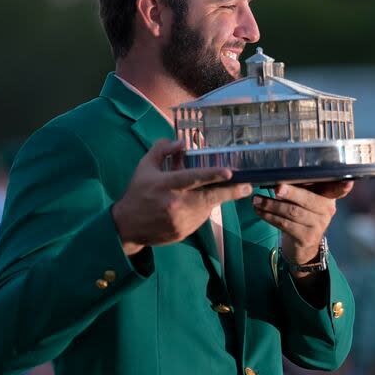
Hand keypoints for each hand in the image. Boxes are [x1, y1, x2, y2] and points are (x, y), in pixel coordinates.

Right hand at [111, 139, 251, 254]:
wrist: (127, 226)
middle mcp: (174, 203)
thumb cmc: (138, 192)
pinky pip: (200, 218)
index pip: (192, 178)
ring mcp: (180, 221)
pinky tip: (192, 205)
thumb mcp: (146, 166)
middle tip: (247, 186)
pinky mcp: (184, 233)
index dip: (213, 175)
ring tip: (204, 192)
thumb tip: (182, 142)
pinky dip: (202, 209)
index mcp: (165, 184)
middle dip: (231, 192)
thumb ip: (163, 150)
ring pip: (206, 207)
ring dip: (211, 199)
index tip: (230, 172)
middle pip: (209, 197)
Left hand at [252, 181, 352, 269]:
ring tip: (256, 200)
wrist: (303, 245)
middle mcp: (327, 211)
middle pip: (307, 199)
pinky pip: (284, 224)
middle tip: (276, 187)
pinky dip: (269, 216)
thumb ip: (301, 187)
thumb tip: (280, 173)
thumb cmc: (302, 214)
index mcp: (328, 197)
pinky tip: (259, 211)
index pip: (337, 189)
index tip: (348, 182)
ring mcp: (318, 226)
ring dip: (271, 205)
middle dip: (290, 193)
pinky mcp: (306, 238)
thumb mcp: (306, 200)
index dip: (342, 186)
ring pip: (292, 212)